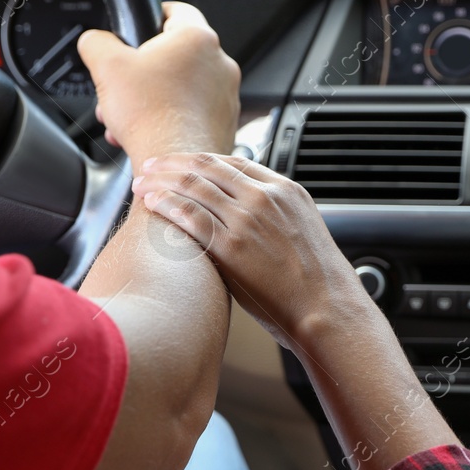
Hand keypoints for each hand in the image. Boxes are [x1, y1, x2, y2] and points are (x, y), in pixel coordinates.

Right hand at [78, 2, 240, 161]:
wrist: (174, 163)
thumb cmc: (150, 117)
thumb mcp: (106, 66)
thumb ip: (96, 41)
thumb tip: (94, 40)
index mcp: (196, 38)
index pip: (175, 9)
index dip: (151, 14)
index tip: (138, 27)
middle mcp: (220, 63)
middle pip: (174, 54)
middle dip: (143, 69)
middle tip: (124, 84)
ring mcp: (226, 95)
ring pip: (182, 85)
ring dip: (152, 96)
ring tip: (129, 114)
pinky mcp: (224, 123)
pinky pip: (192, 111)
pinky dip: (169, 117)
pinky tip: (147, 129)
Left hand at [131, 153, 372, 348]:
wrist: (328, 309)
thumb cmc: (316, 283)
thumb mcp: (301, 232)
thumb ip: (273, 217)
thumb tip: (246, 221)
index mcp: (285, 190)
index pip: (232, 162)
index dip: (198, 160)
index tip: (178, 163)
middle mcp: (265, 197)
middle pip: (207, 167)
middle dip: (172, 164)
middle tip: (150, 166)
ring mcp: (248, 220)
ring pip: (194, 186)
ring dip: (161, 181)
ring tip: (141, 185)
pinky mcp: (233, 246)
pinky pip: (191, 215)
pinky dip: (166, 204)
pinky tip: (150, 202)